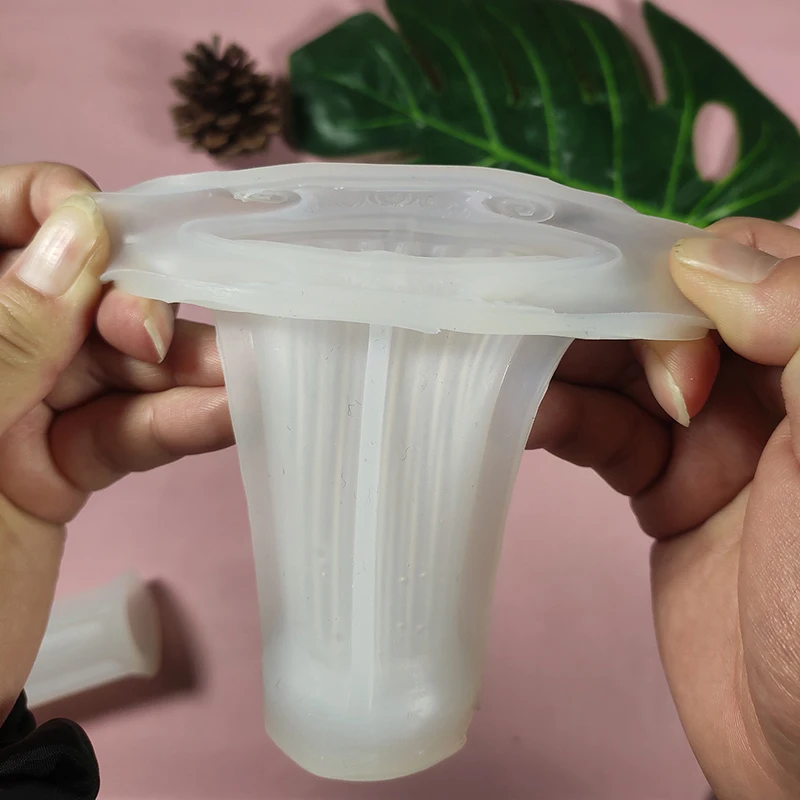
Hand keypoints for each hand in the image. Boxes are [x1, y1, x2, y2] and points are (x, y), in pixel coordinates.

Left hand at [0, 163, 231, 720]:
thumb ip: (5, 337)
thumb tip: (80, 235)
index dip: (51, 211)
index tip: (109, 240)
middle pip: (69, 291)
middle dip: (125, 304)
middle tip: (155, 337)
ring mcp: (17, 412)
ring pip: (110, 364)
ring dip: (176, 368)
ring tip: (236, 375)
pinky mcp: (61, 467)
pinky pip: (126, 428)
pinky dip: (177, 422)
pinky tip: (225, 414)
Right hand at [529, 216, 799, 798]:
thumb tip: (703, 254)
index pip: (754, 263)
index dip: (690, 271)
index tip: (641, 306)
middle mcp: (779, 386)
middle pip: (676, 312)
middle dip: (611, 318)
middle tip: (545, 330)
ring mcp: (720, 437)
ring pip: (629, 368)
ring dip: (571, 365)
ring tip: (509, 367)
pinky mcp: (666, 484)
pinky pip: (606, 428)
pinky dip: (562, 416)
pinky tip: (523, 412)